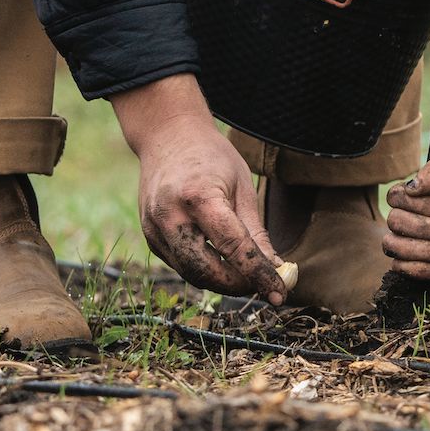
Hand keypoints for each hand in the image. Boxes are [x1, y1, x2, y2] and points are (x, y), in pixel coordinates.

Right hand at [111, 76, 287, 300]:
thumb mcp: (243, 187)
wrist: (168, 137)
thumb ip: (256, 233)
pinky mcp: (149, 236)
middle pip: (206, 270)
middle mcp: (170, 215)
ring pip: (191, 273)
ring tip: (247, 277)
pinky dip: (204, 270)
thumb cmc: (212, 157)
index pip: (233, 247)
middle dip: (238, 285)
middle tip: (264, 286)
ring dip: (221, 282)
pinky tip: (223, 264)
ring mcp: (154, 228)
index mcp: (198, 196)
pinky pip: (180, 265)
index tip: (280, 293)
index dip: (258, 273)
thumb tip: (276, 269)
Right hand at [383, 162, 429, 295]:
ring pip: (393, 245)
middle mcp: (412, 218)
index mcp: (421, 196)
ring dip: (429, 249)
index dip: (420, 204)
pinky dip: (424, 267)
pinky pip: (399, 267)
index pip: (395, 196)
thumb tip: (410, 187)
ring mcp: (411, 244)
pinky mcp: (413, 268)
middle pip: (395, 221)